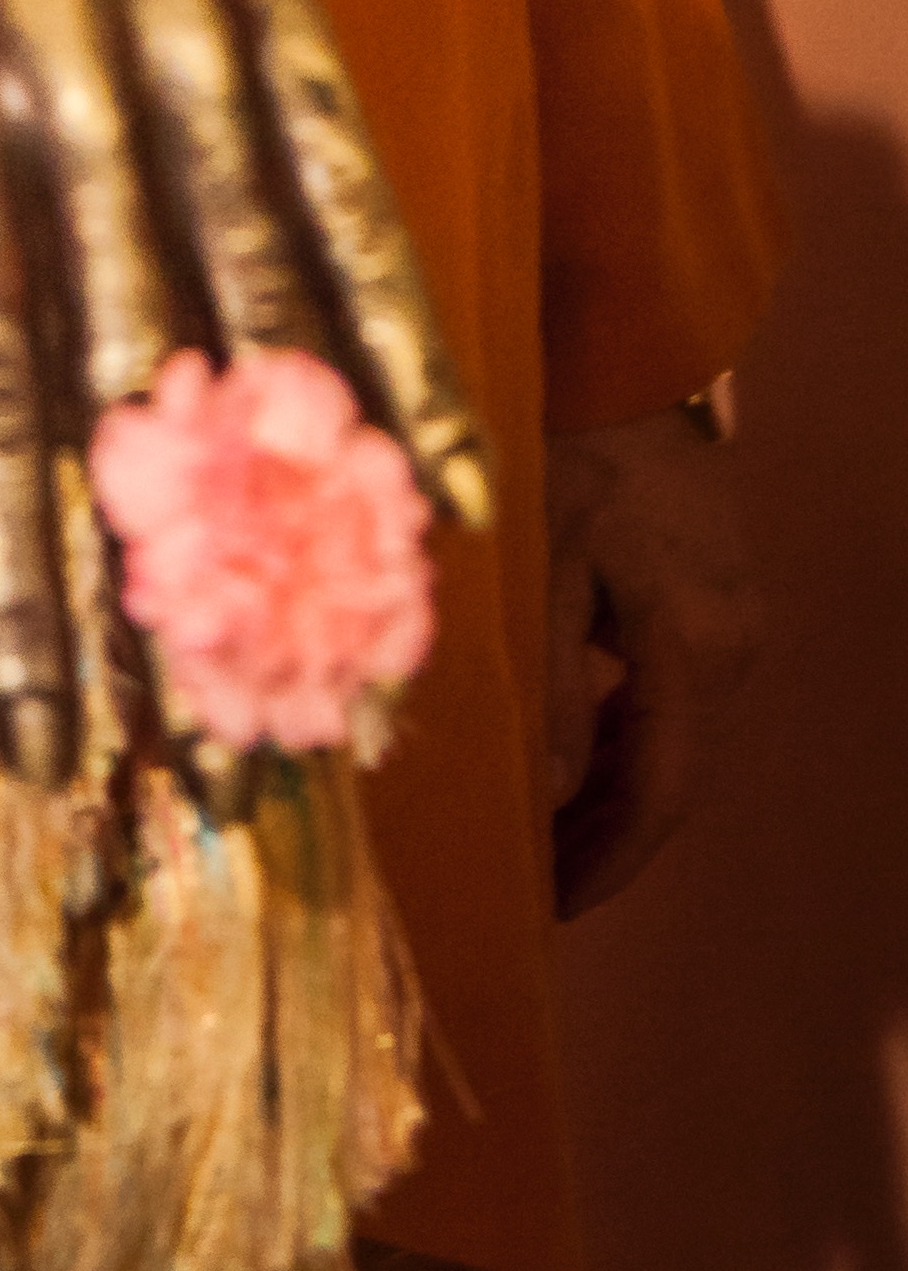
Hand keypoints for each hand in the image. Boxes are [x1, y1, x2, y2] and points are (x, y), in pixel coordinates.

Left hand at [0, 0, 487, 784]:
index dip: (20, 594)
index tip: (50, 756)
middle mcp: (76, 116)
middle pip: (140, 409)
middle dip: (178, 606)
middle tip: (218, 781)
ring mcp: (198, 64)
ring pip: (274, 333)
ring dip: (318, 520)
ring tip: (347, 688)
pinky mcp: (284, 17)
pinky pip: (362, 213)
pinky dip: (411, 355)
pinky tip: (454, 493)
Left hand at [547, 401, 759, 911]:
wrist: (631, 361)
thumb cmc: (572, 446)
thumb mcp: (544, 560)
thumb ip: (550, 680)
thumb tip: (548, 797)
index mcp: (696, 644)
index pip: (658, 790)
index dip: (608, 860)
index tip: (553, 909)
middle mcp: (734, 645)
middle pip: (672, 775)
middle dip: (607, 839)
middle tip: (537, 890)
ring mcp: (734, 625)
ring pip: (673, 740)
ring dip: (615, 792)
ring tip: (544, 843)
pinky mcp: (718, 605)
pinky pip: (673, 697)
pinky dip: (626, 737)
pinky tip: (575, 760)